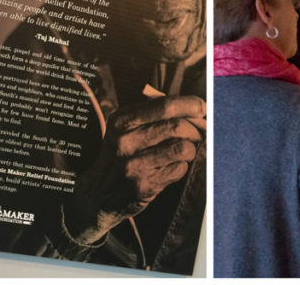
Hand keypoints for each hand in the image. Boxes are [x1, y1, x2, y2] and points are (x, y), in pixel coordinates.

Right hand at [64, 95, 205, 243]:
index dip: (189, 105)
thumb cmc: (120, 155)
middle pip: (177, 127)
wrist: (97, 194)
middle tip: (198, 133)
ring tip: (185, 150)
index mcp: (122, 121)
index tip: (202, 107)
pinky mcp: (144, 186)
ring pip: (182, 148)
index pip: (164, 106)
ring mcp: (134, 165)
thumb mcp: (125, 128)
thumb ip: (153, 114)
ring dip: (191, 149)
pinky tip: (170, 167)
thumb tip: (194, 109)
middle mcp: (125, 141)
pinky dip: (182, 167)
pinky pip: (179, 169)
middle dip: (195, 129)